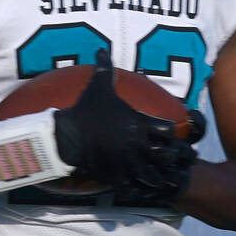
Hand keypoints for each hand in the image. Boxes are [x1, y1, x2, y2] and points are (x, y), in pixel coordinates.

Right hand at [53, 50, 196, 196]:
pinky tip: (132, 182)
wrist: (66, 135)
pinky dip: (134, 186)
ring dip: (154, 174)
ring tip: (151, 172)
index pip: (169, 130)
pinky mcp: (115, 176)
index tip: (163, 131)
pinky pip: (133, 187)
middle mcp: (138, 145)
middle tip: (162, 154)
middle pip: (167, 156)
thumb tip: (102, 48)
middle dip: (168, 156)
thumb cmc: (86, 109)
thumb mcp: (97, 86)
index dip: (169, 132)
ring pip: (153, 176)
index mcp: (140, 123)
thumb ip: (104, 68)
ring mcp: (128, 163)